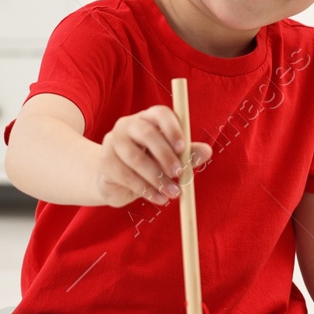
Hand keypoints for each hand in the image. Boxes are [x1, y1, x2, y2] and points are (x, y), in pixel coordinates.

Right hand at [94, 105, 211, 207]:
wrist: (115, 181)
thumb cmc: (149, 164)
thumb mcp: (170, 159)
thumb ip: (187, 154)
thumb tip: (207, 151)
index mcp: (148, 118)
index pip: (159, 114)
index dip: (172, 129)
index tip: (183, 147)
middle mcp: (128, 125)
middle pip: (146, 134)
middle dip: (165, 155)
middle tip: (179, 174)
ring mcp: (113, 141)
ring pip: (135, 158)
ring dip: (157, 178)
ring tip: (172, 194)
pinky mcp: (105, 162)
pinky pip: (126, 176)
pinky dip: (145, 190)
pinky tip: (158, 199)